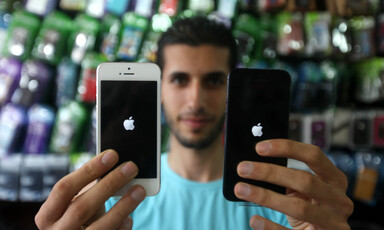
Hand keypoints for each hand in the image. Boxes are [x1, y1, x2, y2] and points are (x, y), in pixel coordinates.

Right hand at [35, 149, 145, 229]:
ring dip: (123, 206)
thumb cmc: (77, 220)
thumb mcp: (74, 205)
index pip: (64, 188)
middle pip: (82, 207)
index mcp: (47, 215)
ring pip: (101, 227)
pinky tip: (129, 218)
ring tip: (139, 190)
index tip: (112, 155)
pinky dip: (122, 227)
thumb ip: (88, 188)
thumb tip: (116, 165)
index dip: (89, 170)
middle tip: (131, 167)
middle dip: (109, 184)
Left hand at [234, 139, 353, 229]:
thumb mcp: (304, 191)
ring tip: (241, 189)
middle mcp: (339, 200)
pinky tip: (254, 220)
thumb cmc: (309, 208)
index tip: (259, 147)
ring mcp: (333, 223)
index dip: (287, 148)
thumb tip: (254, 165)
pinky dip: (271, 226)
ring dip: (265, 196)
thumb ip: (287, 177)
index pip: (314, 155)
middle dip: (270, 172)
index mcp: (335, 180)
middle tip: (243, 168)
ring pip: (298, 207)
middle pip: (304, 180)